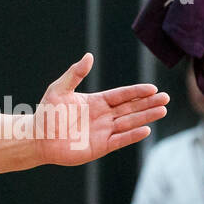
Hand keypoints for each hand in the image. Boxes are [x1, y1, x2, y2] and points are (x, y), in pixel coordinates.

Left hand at [31, 54, 168, 165]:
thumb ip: (75, 74)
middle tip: (166, 98)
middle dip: (148, 103)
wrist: (37, 139)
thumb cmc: (46, 114)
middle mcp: (103, 116)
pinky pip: (119, 140)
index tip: (153, 88)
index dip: (137, 92)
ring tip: (162, 111)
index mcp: (96, 102)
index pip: (122, 95)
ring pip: (129, 123)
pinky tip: (146, 130)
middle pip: (130, 108)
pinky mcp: (100, 147)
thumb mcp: (59, 90)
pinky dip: (132, 135)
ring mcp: (103, 132)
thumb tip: (89, 56)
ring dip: (145, 117)